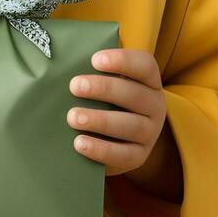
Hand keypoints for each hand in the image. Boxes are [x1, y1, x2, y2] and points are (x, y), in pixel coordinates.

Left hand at [67, 47, 168, 179]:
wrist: (114, 140)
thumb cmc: (105, 102)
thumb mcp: (105, 85)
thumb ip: (93, 73)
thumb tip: (63, 64)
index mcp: (149, 82)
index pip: (144, 65)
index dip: (122, 61)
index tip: (95, 60)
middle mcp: (155, 106)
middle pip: (134, 94)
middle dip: (103, 88)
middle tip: (74, 86)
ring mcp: (150, 133)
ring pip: (130, 125)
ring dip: (100, 120)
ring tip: (73, 117)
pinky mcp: (139, 156)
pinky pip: (123, 154)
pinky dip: (100, 149)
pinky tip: (79, 143)